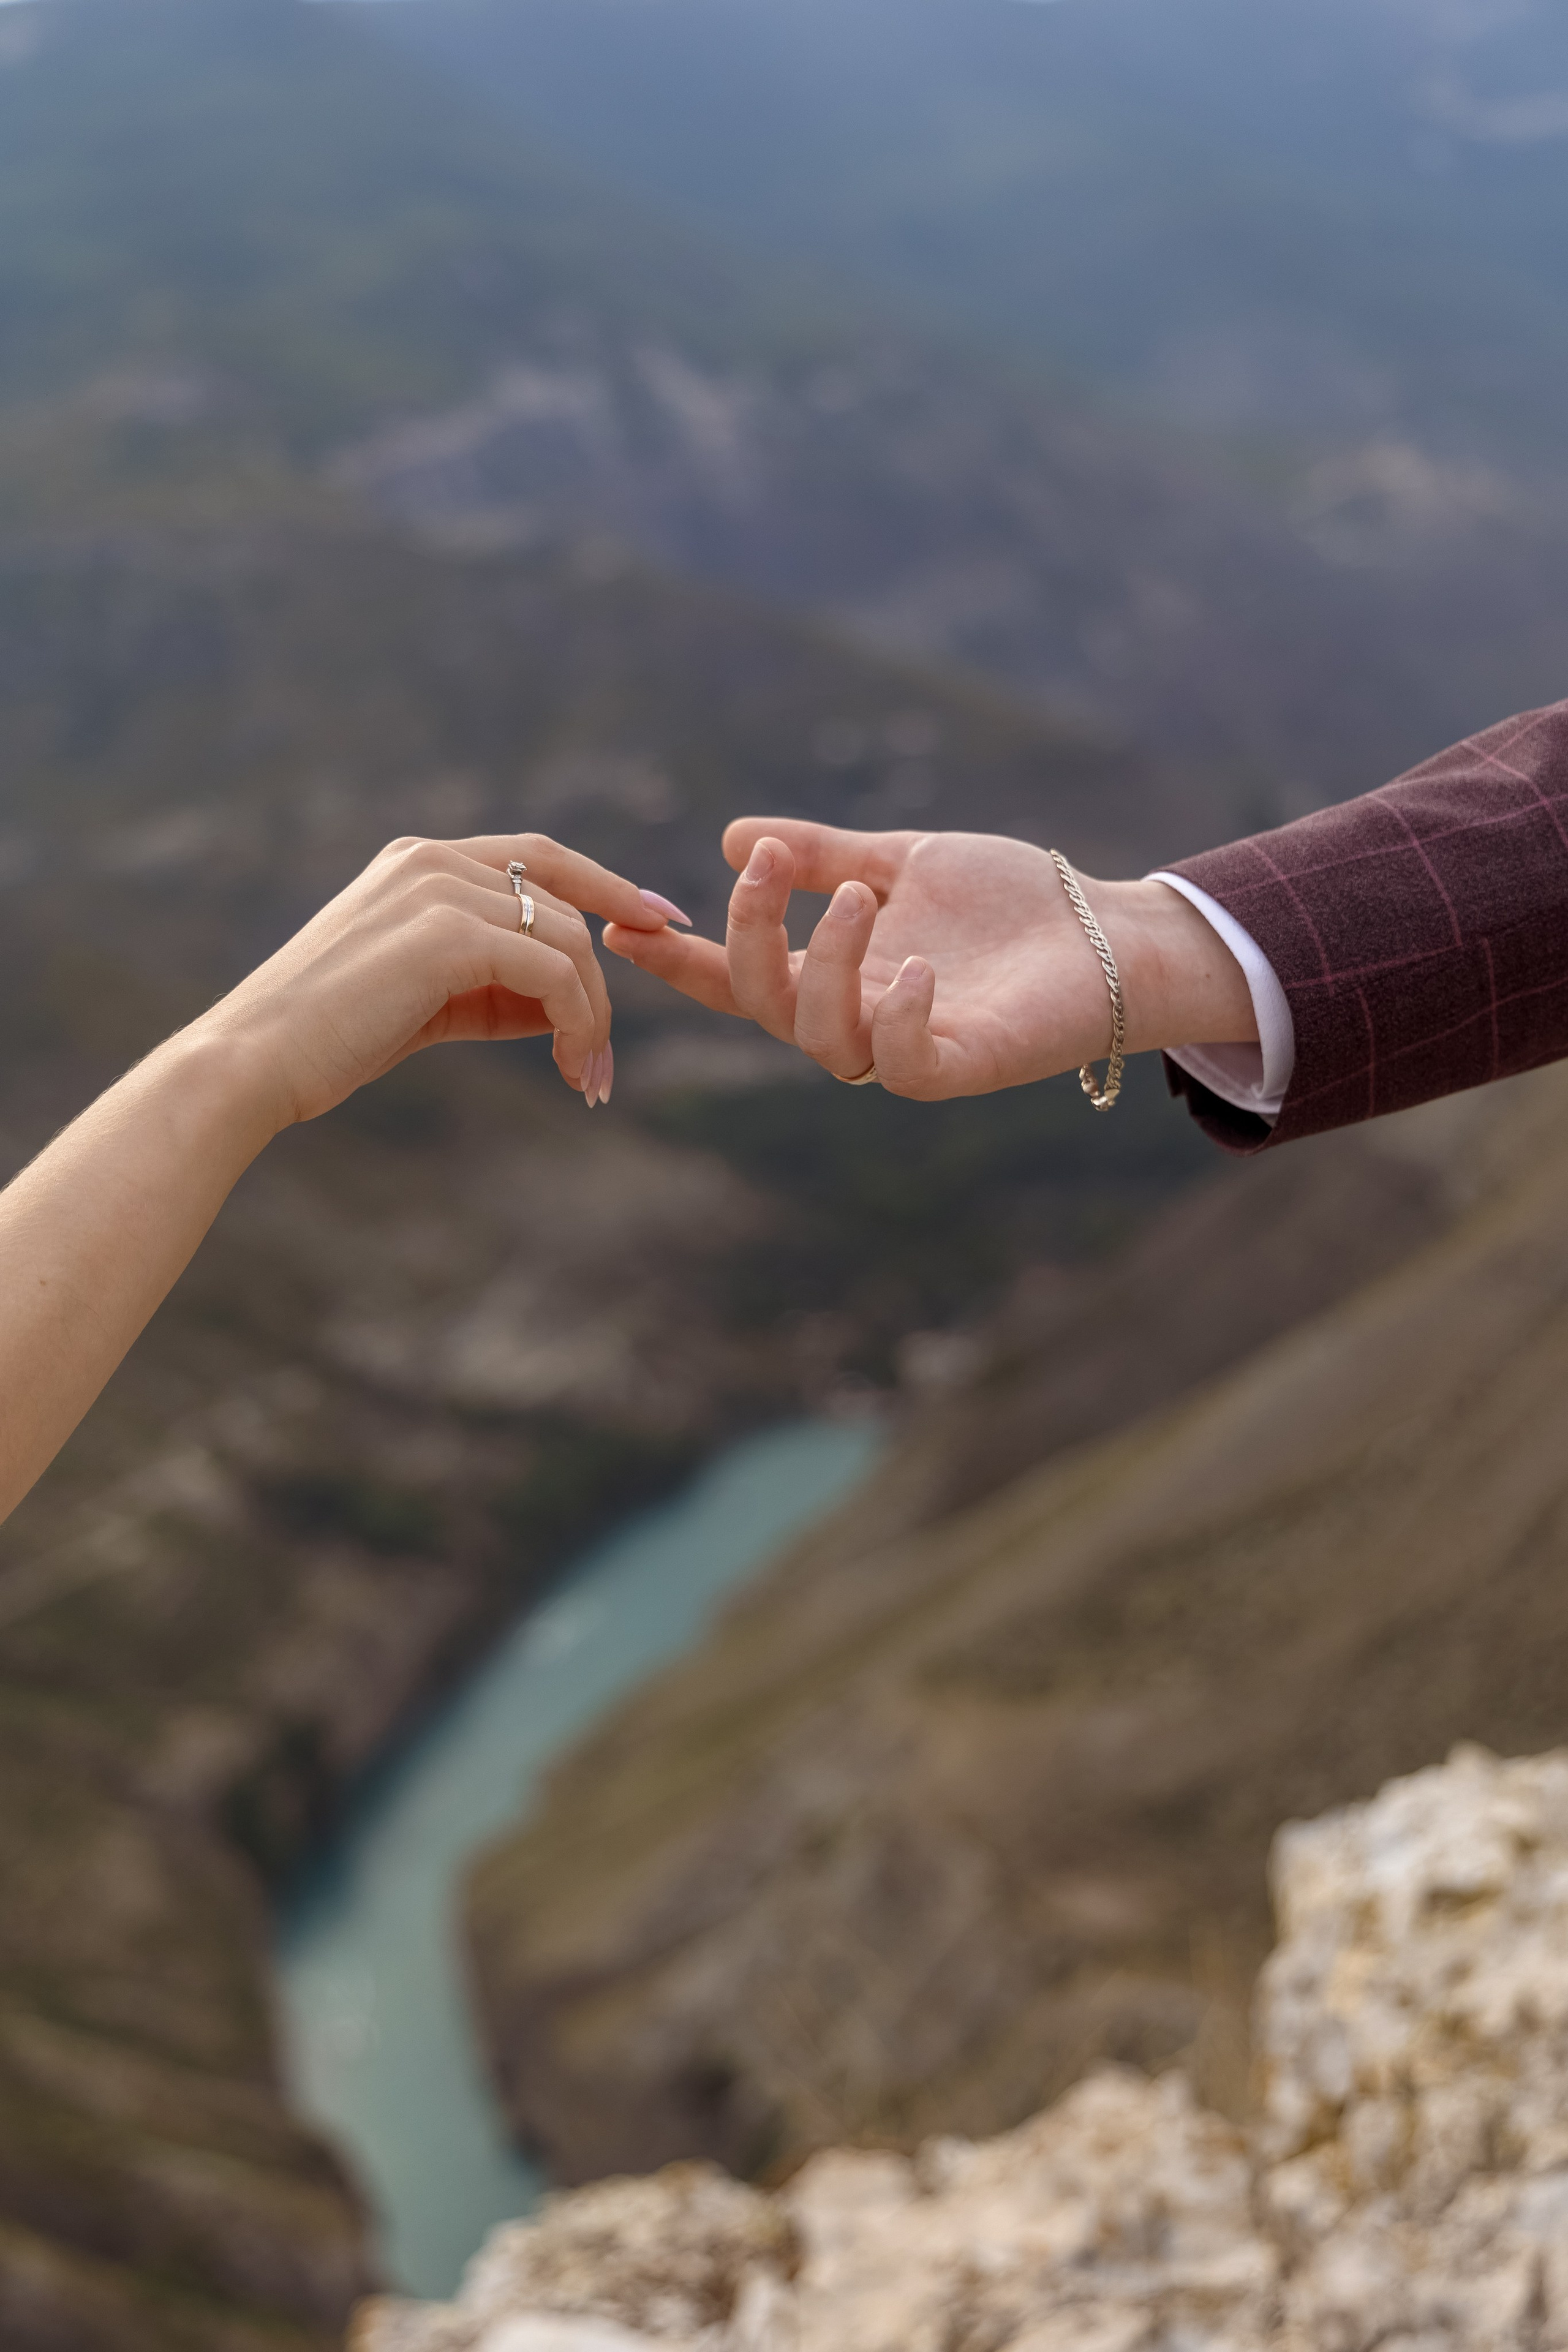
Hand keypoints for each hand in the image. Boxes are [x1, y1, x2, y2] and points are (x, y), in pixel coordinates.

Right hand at [207, 832, 675, 1125]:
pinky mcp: (448, 934)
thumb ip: (492, 984)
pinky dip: (578, 1021)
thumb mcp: (424, 1000)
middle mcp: (432, 859)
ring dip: (592, 1015)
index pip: (540, 858)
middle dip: (599, 987)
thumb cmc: (331, 1040)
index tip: (662, 921)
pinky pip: (553, 971)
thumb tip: (568, 1005)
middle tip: (604, 1064)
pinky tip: (570, 1066)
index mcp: (420, 860)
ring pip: (567, 941)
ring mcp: (439, 890)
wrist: (254, 1062)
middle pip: (563, 910)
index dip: (610, 886)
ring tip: (586, 1077)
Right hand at [605, 820, 1255, 1098]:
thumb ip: (825, 855)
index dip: (680, 962)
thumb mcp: (905, 859)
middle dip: (750, 935)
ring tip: (856, 894)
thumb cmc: (1013, 902)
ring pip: (819, 1036)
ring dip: (821, 962)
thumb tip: (736, 836)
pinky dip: (896, 1018)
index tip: (623, 927)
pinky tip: (915, 965)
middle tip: (767, 866)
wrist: (1111, 932)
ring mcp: (904, 1046)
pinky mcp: (960, 1066)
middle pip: (764, 1003)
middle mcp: (857, 1017)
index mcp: (836, 972)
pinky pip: (901, 1067)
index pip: (738, 976)